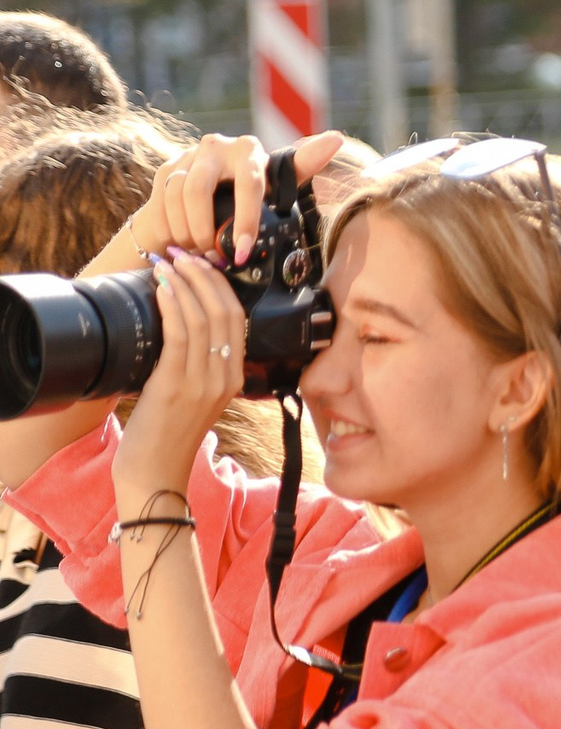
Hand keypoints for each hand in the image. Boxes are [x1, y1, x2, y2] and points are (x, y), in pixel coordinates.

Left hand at [111, 249, 246, 504]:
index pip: (238, 320)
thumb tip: (179, 327)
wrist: (155, 473)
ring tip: (166, 264)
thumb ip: (196, 366)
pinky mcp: (176, 386)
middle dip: (203, 276)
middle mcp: (225, 378)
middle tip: (182, 255)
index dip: (220, 286)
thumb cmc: (166, 437)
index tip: (200, 263)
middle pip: (224, 312)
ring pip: (202, 319)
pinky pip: (180, 336)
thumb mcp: (193, 398)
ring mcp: (203, 383)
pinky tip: (161, 290)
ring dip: (183, 284)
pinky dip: (172, 306)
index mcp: (234, 379)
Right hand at [125, 132, 343, 268]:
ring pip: (177, 197)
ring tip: (200, 252)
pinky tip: (182, 242)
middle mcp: (217, 146)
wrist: (206, 200)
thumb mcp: (277, 186)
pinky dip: (171, 226)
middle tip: (215, 257)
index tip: (244, 250)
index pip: (248, 183)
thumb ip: (301, 167)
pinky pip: (162, 201)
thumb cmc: (251, 196)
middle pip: (199, 191)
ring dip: (187, 231)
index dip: (245, 219)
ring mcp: (187, 155)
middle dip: (204, 231)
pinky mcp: (165, 168)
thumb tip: (335, 138)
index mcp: (249, 150)